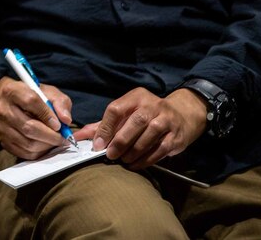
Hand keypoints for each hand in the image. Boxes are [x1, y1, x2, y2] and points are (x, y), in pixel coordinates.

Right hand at [0, 76, 72, 159]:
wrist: (12, 103)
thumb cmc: (33, 97)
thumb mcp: (49, 93)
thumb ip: (60, 103)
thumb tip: (66, 120)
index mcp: (13, 91)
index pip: (30, 101)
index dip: (47, 115)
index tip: (59, 124)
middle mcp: (3, 109)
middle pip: (28, 127)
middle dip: (50, 136)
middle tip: (62, 138)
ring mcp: (1, 126)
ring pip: (27, 143)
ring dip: (46, 145)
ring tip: (54, 141)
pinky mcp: (3, 141)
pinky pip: (24, 153)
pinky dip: (38, 152)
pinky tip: (44, 145)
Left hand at [73, 87, 206, 169]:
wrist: (182, 115)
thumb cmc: (146, 115)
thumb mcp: (126, 114)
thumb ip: (103, 125)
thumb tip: (78, 137)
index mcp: (136, 97)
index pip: (116, 109)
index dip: (105, 128)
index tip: (97, 145)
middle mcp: (152, 105)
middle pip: (135, 121)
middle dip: (120, 141)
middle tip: (111, 155)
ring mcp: (166, 119)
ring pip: (149, 135)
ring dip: (133, 151)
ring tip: (124, 160)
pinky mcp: (176, 135)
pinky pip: (160, 149)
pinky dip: (146, 159)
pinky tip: (136, 164)